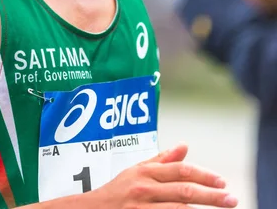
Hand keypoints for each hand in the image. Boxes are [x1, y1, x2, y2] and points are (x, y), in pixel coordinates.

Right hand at [91, 143, 237, 207]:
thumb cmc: (117, 191)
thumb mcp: (136, 170)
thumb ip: (161, 160)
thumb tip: (185, 146)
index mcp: (145, 172)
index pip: (180, 171)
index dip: (203, 175)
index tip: (222, 182)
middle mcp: (144, 189)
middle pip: (184, 191)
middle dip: (211, 196)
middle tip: (231, 200)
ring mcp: (141, 208)